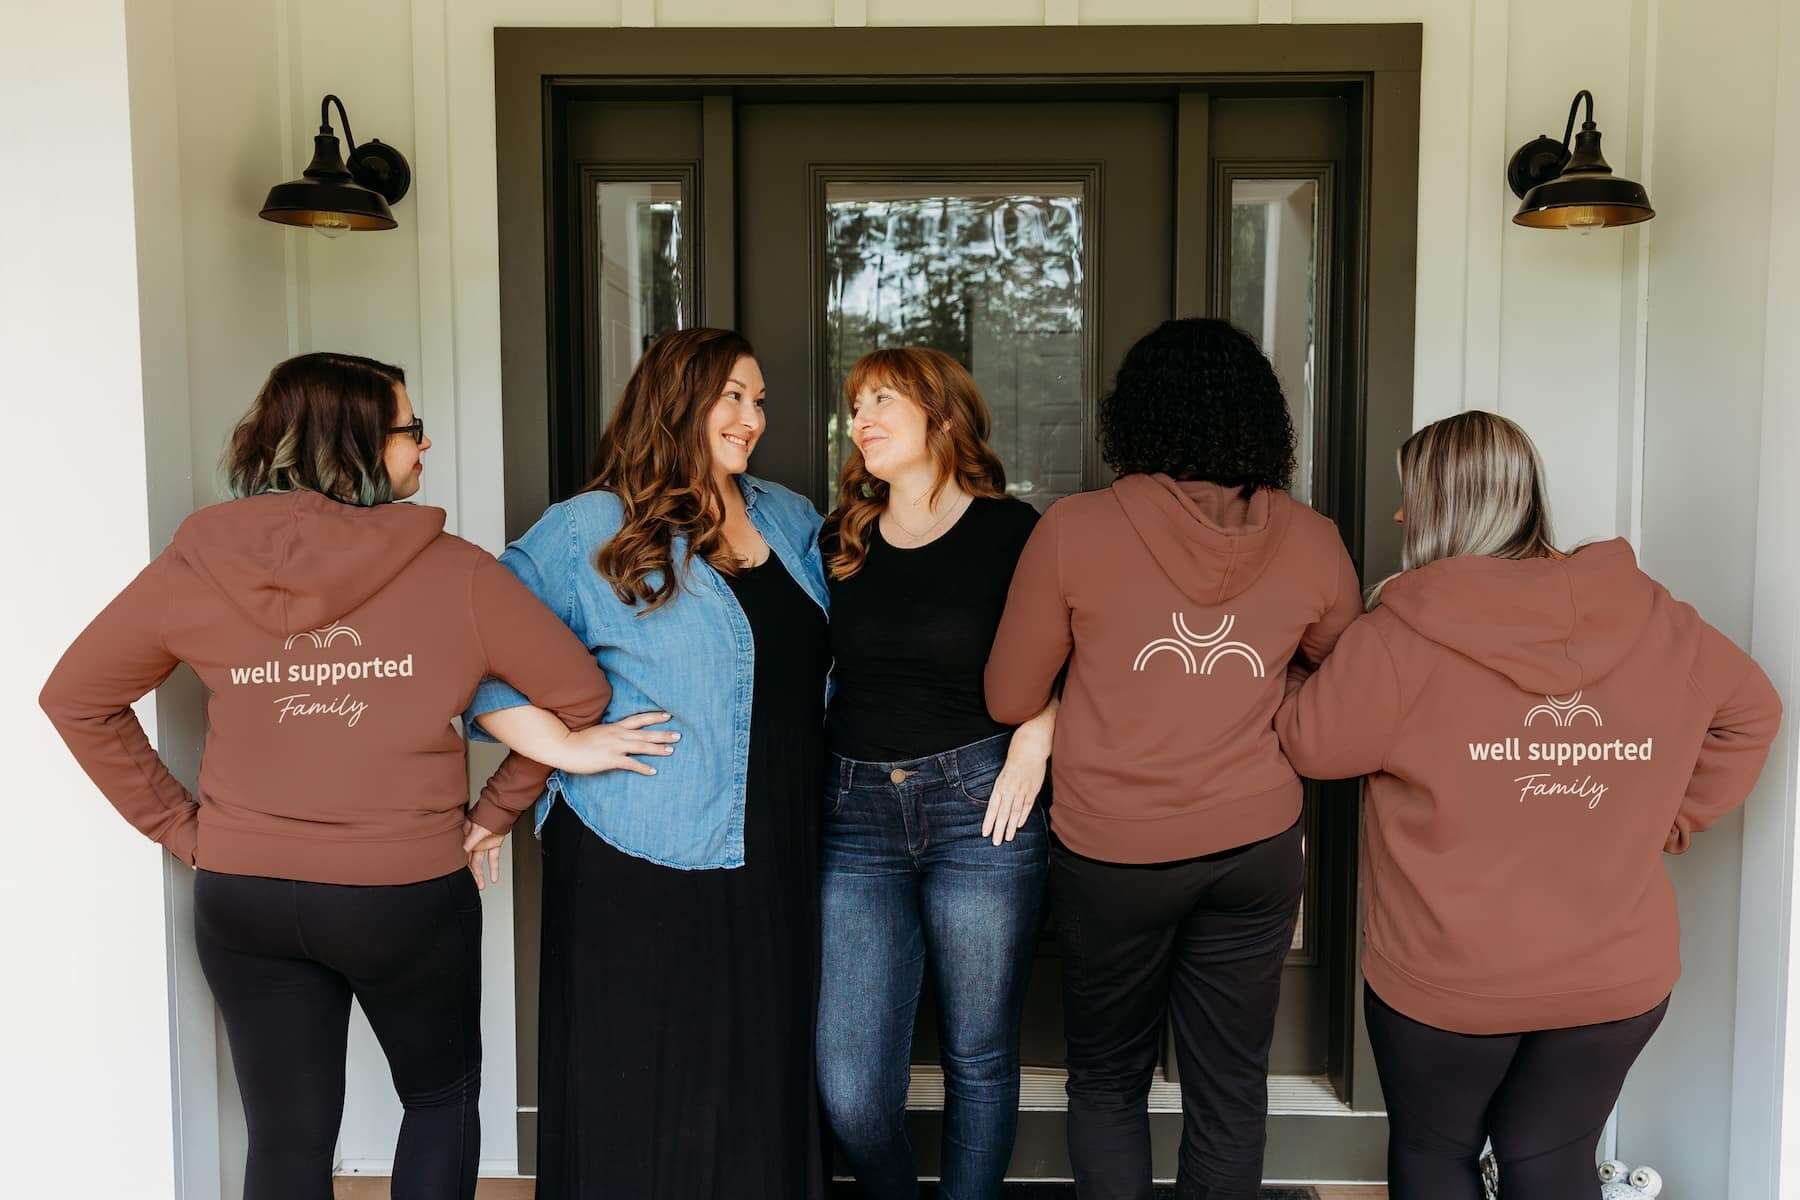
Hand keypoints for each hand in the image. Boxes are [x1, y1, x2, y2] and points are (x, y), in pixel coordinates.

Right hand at [462, 819, 504, 890]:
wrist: (503, 809)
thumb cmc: (487, 814)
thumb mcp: (476, 830)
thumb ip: (469, 842)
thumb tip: (461, 853)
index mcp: (464, 836)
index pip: (460, 854)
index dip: (459, 865)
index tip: (458, 876)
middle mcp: (472, 841)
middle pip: (469, 861)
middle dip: (470, 874)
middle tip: (471, 885)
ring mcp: (483, 843)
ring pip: (480, 862)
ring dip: (481, 874)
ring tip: (481, 885)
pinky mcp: (493, 844)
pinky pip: (493, 858)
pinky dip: (494, 868)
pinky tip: (494, 878)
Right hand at [559, 711, 680, 774]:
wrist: (564, 747)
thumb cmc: (579, 741)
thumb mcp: (599, 732)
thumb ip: (612, 732)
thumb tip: (623, 735)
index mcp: (615, 727)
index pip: (639, 719)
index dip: (654, 717)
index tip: (668, 715)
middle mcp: (618, 734)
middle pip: (645, 733)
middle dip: (663, 734)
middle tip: (679, 735)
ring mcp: (615, 746)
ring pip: (641, 746)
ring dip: (658, 749)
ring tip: (672, 750)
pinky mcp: (610, 759)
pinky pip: (630, 764)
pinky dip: (643, 767)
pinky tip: (653, 771)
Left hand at [982, 749, 1045, 845]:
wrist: (1029, 749)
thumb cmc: (1014, 760)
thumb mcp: (1002, 774)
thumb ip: (1001, 790)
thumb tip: (996, 806)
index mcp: (1000, 785)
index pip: (993, 807)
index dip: (989, 821)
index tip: (985, 833)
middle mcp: (1010, 789)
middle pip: (1003, 813)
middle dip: (999, 829)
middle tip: (995, 842)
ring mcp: (1022, 790)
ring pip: (1015, 812)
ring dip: (1011, 826)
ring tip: (1008, 838)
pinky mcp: (1033, 789)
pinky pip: (1027, 806)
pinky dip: (1023, 816)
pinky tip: (1019, 825)